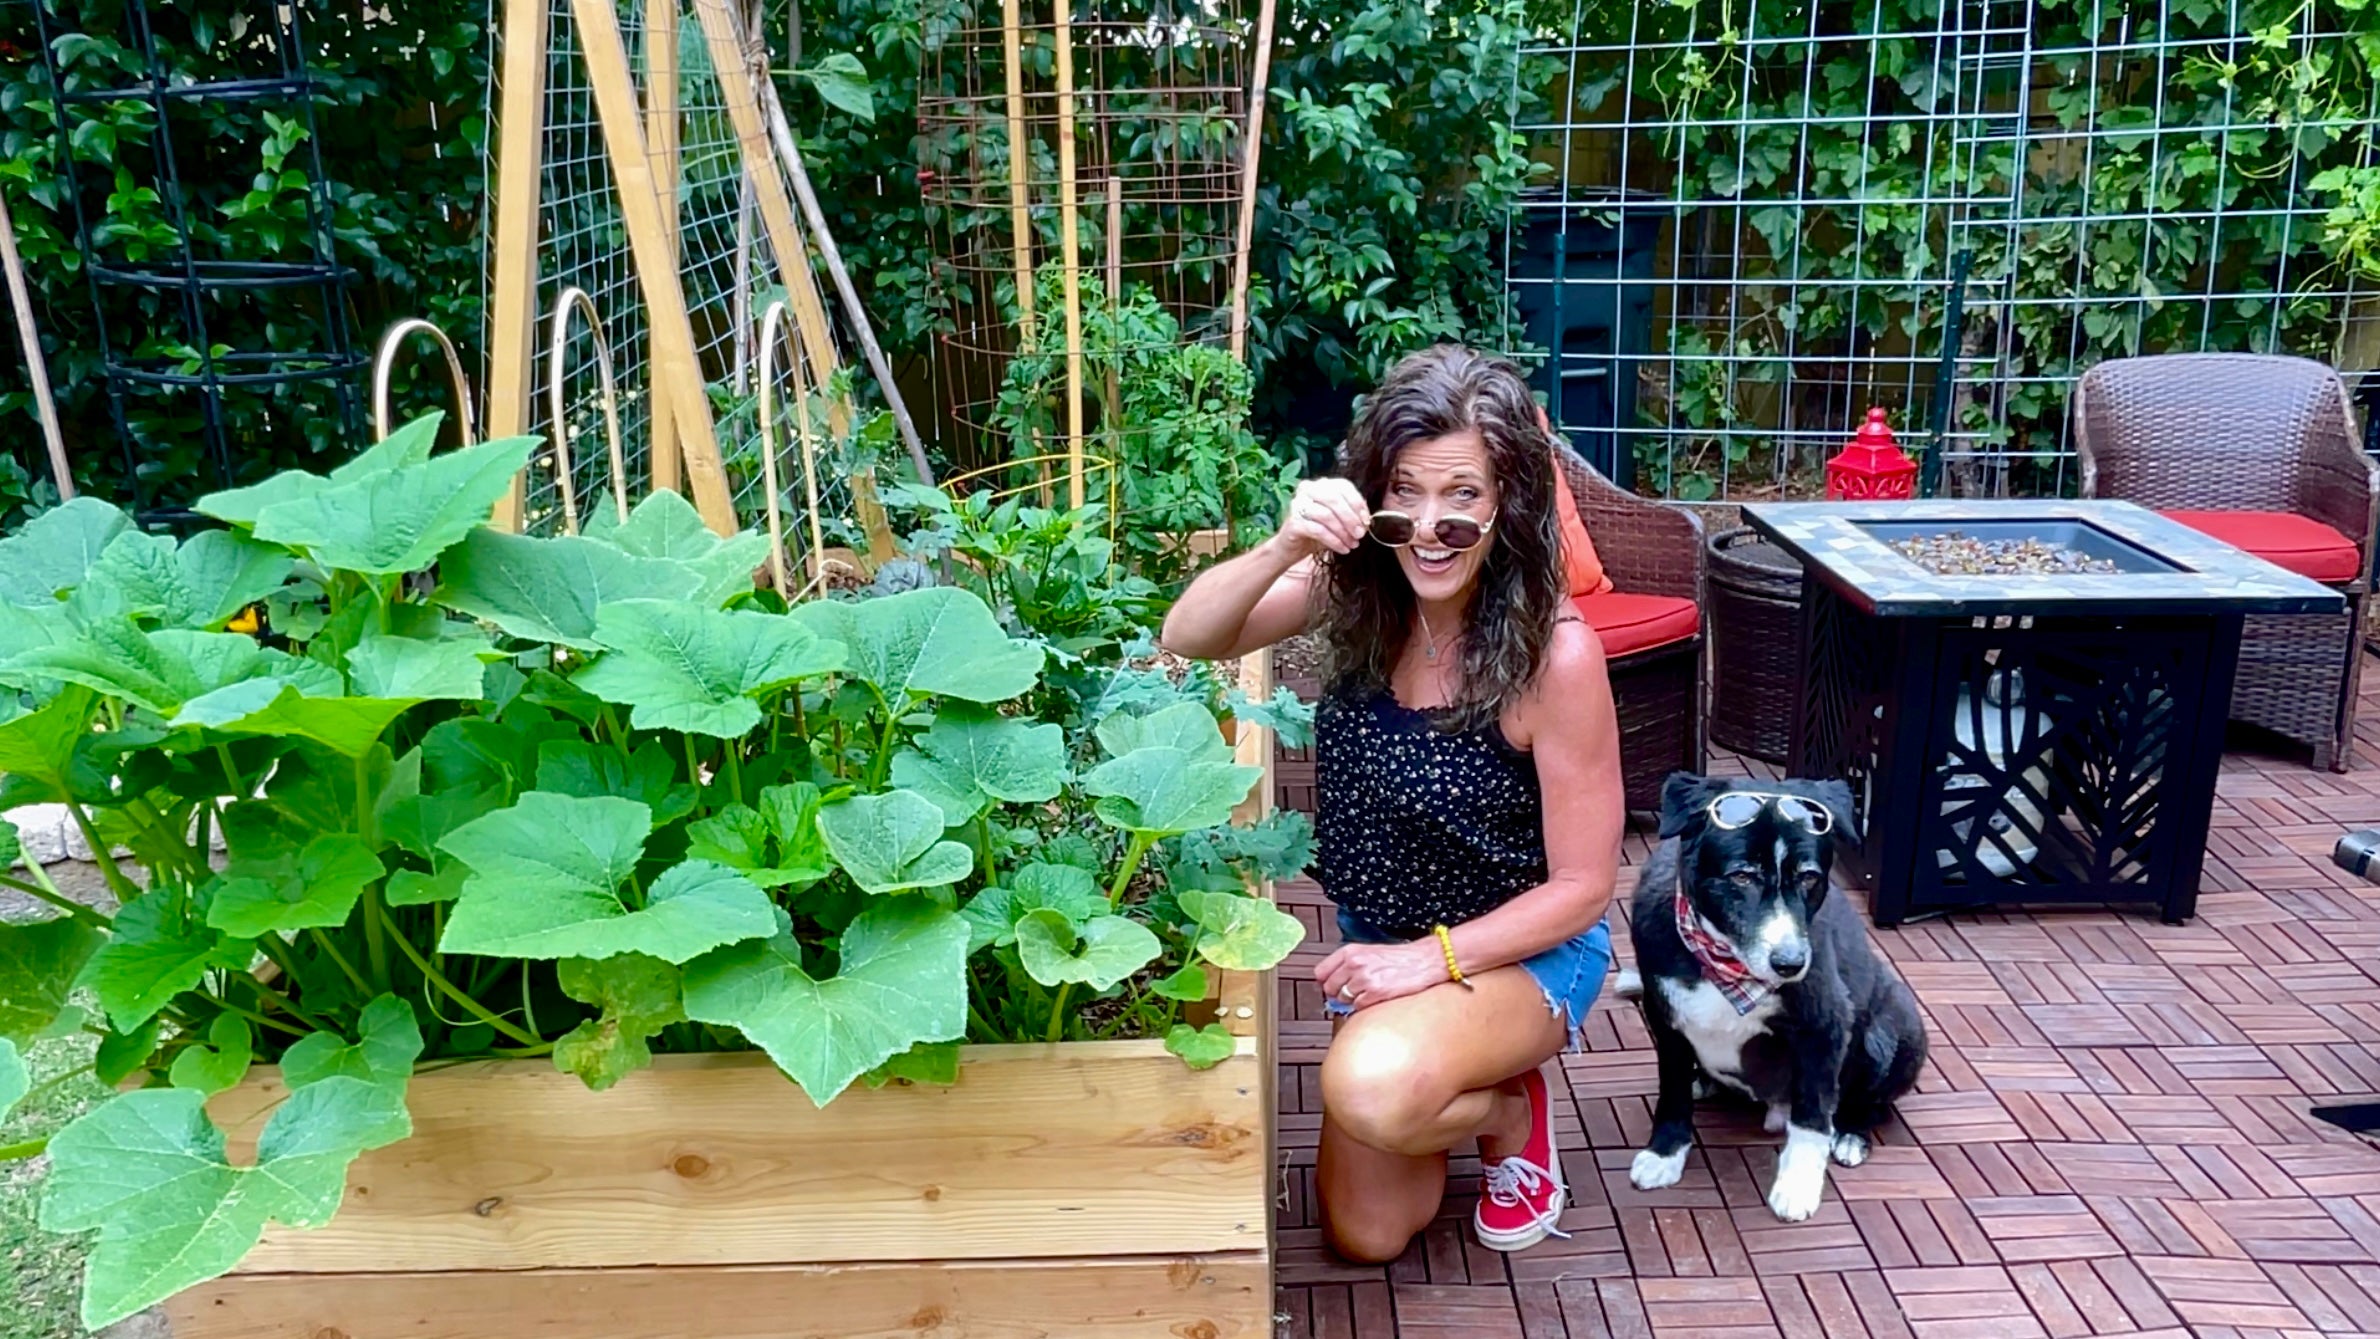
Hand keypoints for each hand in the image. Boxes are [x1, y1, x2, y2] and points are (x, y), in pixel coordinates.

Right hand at [1273, 478, 1369, 562]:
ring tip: (1352, 544)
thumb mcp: (1338, 520)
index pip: (1343, 486)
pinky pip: (1318, 530)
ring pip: (1327, 515)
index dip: (1357, 503)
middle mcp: (1307, 489)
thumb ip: (1351, 514)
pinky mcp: (1293, 522)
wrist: (1292, 548)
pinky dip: (1334, 541)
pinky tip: (1342, 549)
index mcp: (1320, 484)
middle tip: (1360, 534)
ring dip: (1343, 532)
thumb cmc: (1318, 532)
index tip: (1366, 521)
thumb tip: (1366, 520)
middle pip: (1334, 499)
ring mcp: (1298, 504)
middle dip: (1351, 518)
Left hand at [1316, 938, 1450, 1010]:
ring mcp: (1364, 978)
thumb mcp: (1368, 952)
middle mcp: (1354, 963)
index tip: (1330, 986)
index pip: (1320, 972)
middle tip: (1351, 993)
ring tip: (1367, 993)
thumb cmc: (1398, 958)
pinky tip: (1376, 997)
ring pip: (1343, 999)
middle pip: (1329, 988)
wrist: (1424, 961)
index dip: (1324, 982)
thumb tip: (1328, 983)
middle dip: (1337, 993)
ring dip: (1352, 1000)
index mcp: (1350, 951)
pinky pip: (1358, 1007)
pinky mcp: (1375, 993)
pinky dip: (1364, 1006)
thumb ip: (1347, 964)